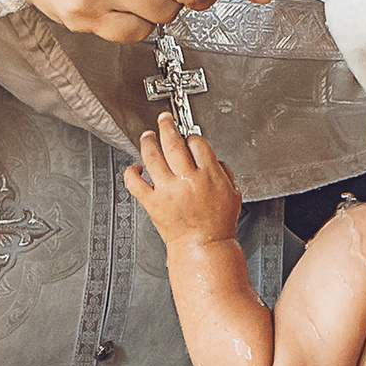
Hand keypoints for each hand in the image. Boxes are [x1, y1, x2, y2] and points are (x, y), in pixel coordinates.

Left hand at [124, 127, 243, 255]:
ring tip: (147, 136)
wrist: (203, 247)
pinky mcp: (153, 203)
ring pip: (152, 157)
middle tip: (164, 119)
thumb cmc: (218, 225)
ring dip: (148, 142)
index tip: (189, 137)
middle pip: (173, 143)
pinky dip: (131, 172)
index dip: (192, 136)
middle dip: (167, 126)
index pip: (198, 143)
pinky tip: (134, 167)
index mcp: (209, 175)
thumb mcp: (233, 194)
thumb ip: (224, 173)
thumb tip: (213, 160)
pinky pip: (135, 183)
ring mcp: (168, 190)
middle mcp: (188, 179)